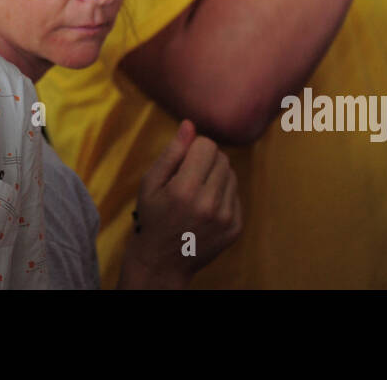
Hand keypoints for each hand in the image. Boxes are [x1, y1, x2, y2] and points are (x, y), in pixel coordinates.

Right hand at [119, 120, 241, 288]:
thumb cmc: (153, 217)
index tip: (184, 160)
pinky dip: (223, 195)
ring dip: (216, 176)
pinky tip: (206, 207)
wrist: (163, 261)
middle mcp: (209, 204)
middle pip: (222, 157)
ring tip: (197, 192)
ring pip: (231, 174)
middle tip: (189, 176)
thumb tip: (190, 124)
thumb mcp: (151, 182)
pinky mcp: (235, 228)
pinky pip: (236, 194)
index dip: (194, 148)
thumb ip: (172, 152)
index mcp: (185, 189)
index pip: (207, 145)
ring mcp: (225, 218)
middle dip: (206, 160)